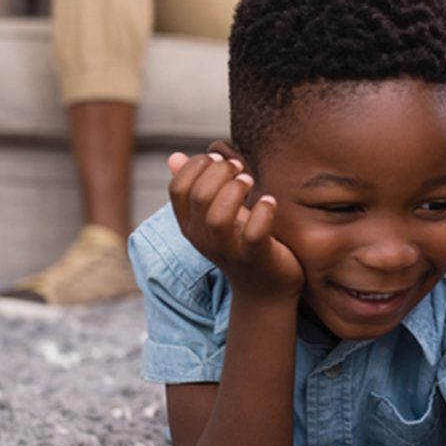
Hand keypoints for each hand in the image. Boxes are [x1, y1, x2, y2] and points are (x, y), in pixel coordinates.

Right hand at [167, 151, 303, 300]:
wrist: (266, 288)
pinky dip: (263, 212)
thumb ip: (197, 187)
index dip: (197, 166)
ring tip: (251, 182)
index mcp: (190, 224)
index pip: (177, 188)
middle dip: (221, 172)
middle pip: (199, 196)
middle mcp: (203, 238)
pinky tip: (270, 201)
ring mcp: (228, 250)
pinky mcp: (255, 258)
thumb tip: (174, 157)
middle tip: (242, 170)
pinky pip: (254, 234)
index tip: (220, 159)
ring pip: (218, 217)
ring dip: (236, 191)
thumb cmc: (242, 242)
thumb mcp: (216, 214)